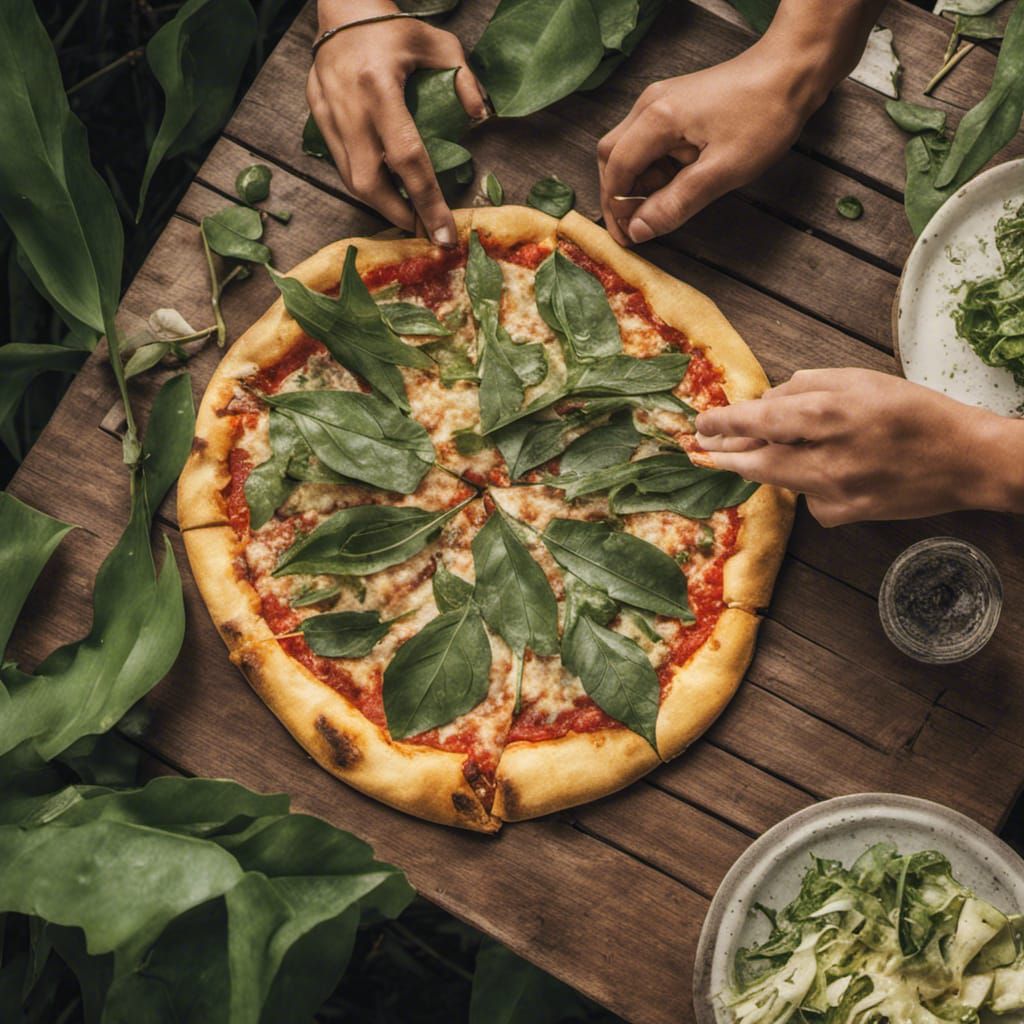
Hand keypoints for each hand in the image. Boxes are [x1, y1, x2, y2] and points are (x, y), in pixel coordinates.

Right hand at [308, 0, 486, 244]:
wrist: (342, 9)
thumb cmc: (392, 27)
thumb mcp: (438, 44)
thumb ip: (464, 79)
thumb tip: (481, 118)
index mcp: (380, 88)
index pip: (407, 160)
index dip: (428, 201)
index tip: (444, 233)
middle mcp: (351, 108)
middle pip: (370, 183)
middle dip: (398, 214)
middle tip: (423, 229)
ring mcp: (328, 115)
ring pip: (350, 180)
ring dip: (380, 204)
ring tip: (407, 213)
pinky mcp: (318, 118)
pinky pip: (340, 165)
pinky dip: (365, 183)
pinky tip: (385, 189)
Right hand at [597, 35, 823, 245]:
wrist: (793, 70)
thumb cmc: (765, 116)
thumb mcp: (722, 171)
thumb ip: (676, 202)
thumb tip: (639, 230)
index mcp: (656, 118)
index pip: (617, 170)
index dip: (617, 209)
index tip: (630, 238)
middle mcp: (649, 105)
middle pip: (612, 157)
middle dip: (619, 196)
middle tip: (637, 228)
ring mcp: (660, 102)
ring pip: (628, 150)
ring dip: (638, 183)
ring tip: (663, 206)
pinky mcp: (674, 105)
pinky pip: (648, 142)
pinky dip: (654, 169)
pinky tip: (675, 184)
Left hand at [693, 368, 1023, 526]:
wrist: (965, 460)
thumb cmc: (913, 412)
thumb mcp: (860, 379)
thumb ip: (806, 387)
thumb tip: (765, 403)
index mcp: (830, 413)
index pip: (759, 419)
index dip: (724, 422)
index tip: (701, 422)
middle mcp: (827, 457)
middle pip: (758, 462)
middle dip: (725, 455)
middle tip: (702, 449)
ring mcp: (835, 492)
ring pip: (780, 480)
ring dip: (761, 465)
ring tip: (746, 452)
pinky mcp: (844, 515)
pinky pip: (808, 498)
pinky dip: (807, 482)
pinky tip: (830, 471)